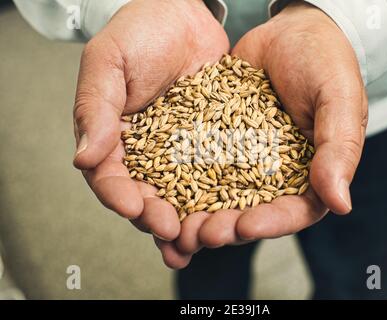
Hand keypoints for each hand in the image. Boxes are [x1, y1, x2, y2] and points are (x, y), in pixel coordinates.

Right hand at [73, 0, 228, 267]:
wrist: (183, 14)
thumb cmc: (140, 32)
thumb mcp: (108, 63)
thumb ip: (95, 108)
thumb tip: (84, 158)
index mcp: (115, 139)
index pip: (111, 177)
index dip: (120, 196)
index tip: (134, 208)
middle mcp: (148, 152)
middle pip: (148, 196)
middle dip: (158, 219)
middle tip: (172, 233)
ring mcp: (181, 151)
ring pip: (183, 195)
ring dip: (190, 221)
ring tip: (199, 242)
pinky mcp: (212, 144)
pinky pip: (217, 174)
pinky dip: (222, 197)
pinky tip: (231, 215)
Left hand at [174, 2, 367, 260]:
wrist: (290, 32)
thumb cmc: (325, 61)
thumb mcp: (339, 100)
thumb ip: (339, 149)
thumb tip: (341, 204)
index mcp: (311, 174)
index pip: (294, 211)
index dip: (270, 224)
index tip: (245, 226)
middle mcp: (275, 175)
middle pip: (250, 212)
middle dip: (225, 227)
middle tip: (200, 234)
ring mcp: (244, 160)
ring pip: (219, 196)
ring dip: (198, 214)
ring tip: (174, 225)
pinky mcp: (218, 142)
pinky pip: (199, 163)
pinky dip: (180, 179)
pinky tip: (160, 190)